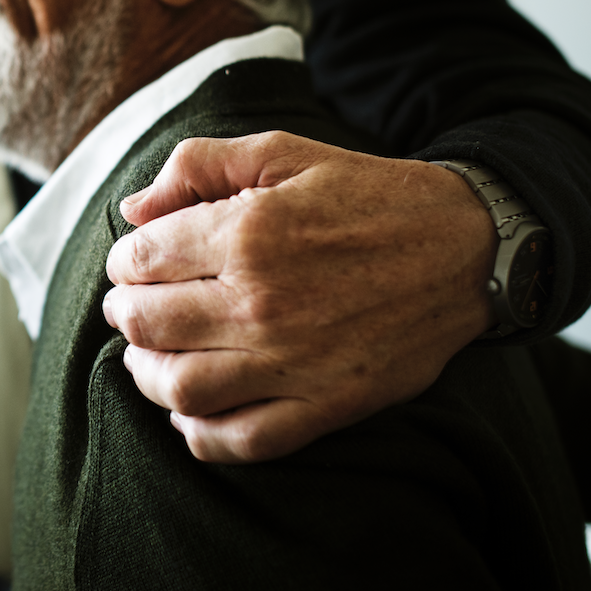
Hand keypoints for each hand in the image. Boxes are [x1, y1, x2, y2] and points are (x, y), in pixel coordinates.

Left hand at [102, 131, 496, 463]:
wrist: (466, 249)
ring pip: (180, 388)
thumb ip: (198, 165)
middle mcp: (262, 302)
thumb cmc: (368, 195)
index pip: (142, 259)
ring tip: (148, 357)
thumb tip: (133, 208)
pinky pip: (239, 439)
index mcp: (249, 232)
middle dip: (125, 315)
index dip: (124, 260)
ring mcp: (293, 361)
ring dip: (147, 374)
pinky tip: (188, 411)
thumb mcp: (284, 151)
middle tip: (130, 308)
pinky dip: (198, 433)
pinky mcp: (325, 405)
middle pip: (148, 325)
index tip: (134, 262)